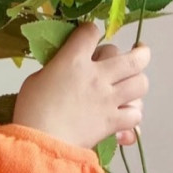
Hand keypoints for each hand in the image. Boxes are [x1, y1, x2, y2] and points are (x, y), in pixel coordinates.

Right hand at [12, 21, 150, 149]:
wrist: (41, 141)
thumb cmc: (31, 108)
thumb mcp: (37, 78)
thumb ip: (57, 69)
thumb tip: (65, 70)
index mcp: (74, 60)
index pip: (91, 32)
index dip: (91, 31)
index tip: (91, 35)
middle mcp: (97, 75)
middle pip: (132, 58)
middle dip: (140, 52)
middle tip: (141, 50)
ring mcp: (109, 99)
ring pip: (141, 83)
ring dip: (139, 81)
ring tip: (134, 82)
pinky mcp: (114, 121)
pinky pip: (136, 114)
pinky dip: (133, 113)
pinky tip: (126, 112)